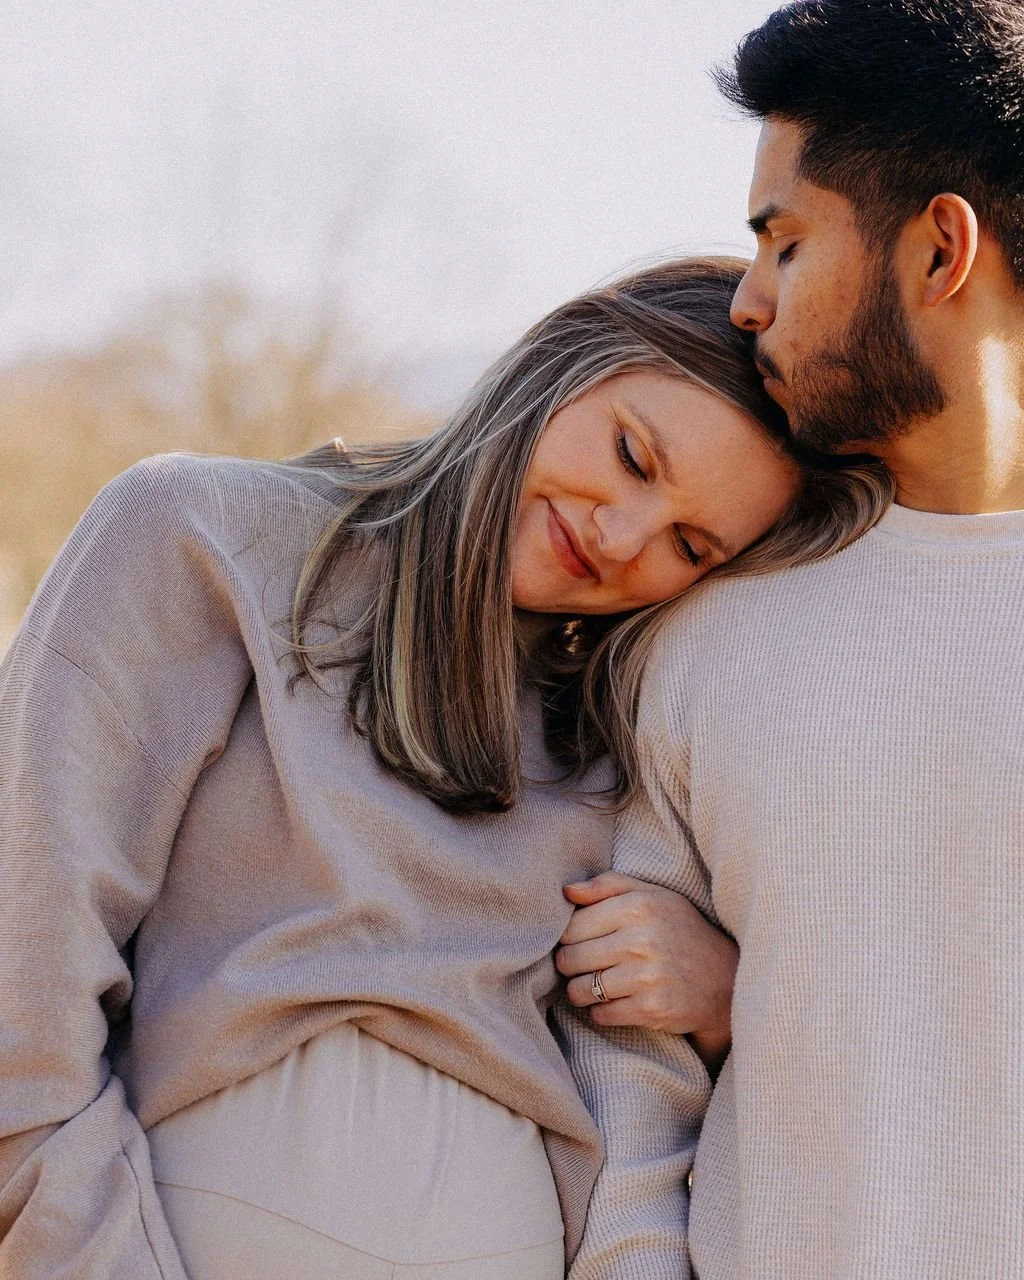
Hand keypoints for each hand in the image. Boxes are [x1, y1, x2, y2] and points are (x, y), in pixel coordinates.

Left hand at [556, 871, 737, 1044]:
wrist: (725, 978)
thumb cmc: (680, 930)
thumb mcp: (653, 895)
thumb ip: (608, 885)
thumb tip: (566, 891)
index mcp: (638, 906)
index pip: (572, 926)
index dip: (567, 937)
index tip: (577, 941)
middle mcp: (642, 940)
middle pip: (571, 958)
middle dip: (569, 964)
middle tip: (581, 965)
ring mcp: (647, 977)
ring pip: (580, 989)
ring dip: (580, 991)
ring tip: (593, 985)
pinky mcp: (652, 1009)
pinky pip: (601, 1014)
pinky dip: (601, 1011)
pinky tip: (614, 1001)